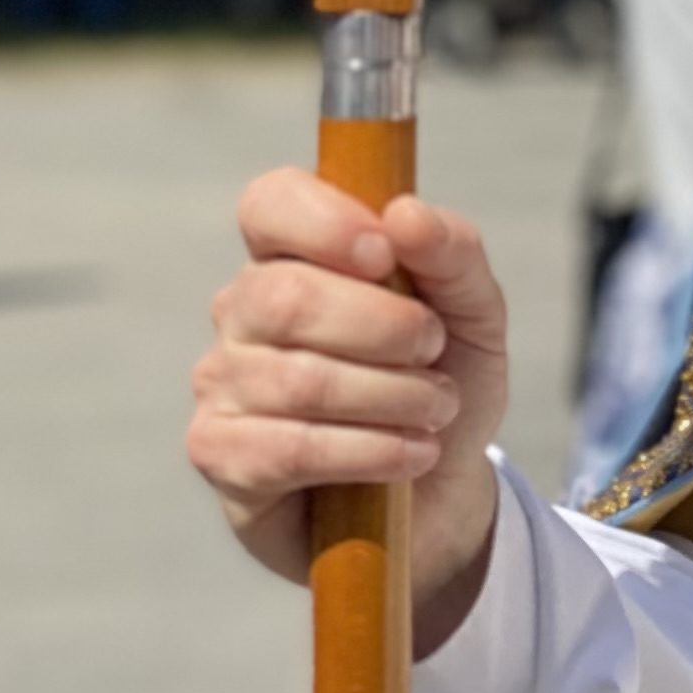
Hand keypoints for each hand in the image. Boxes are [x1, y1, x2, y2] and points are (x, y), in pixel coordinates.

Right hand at [188, 171, 512, 653]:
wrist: (440, 490)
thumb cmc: (443, 380)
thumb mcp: (473, 313)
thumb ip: (452, 254)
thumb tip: (406, 212)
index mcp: (296, 254)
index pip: (271, 203)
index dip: (326, 222)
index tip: (386, 255)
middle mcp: (243, 310)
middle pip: (288, 296)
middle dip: (387, 328)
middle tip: (435, 352)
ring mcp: (222, 382)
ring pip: (300, 379)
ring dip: (395, 398)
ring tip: (436, 410)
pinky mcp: (219, 453)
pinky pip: (289, 447)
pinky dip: (371, 451)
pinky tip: (409, 455)